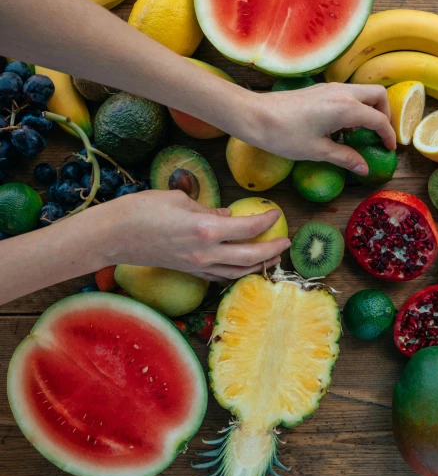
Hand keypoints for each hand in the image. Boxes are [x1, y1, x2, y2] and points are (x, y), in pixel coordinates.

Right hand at [97, 190, 290, 280]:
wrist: (112, 235)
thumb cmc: (141, 209)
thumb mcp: (179, 200)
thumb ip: (209, 209)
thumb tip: (228, 215)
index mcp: (206, 229)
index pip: (248, 228)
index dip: (266, 220)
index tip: (276, 213)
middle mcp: (206, 252)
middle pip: (250, 256)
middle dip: (272, 249)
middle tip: (286, 242)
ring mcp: (197, 266)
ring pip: (238, 271)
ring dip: (260, 265)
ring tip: (273, 258)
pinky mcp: (189, 272)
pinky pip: (220, 276)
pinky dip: (237, 272)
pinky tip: (245, 267)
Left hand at [233, 82, 395, 175]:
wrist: (254, 115)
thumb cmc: (284, 135)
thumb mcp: (317, 151)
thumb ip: (345, 157)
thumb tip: (364, 168)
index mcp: (346, 108)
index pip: (379, 119)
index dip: (388, 135)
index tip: (390, 149)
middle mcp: (342, 92)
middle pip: (377, 95)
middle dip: (385, 113)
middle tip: (379, 134)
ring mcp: (330, 88)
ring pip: (363, 91)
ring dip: (370, 108)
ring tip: (361, 132)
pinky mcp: (320, 89)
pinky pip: (348, 93)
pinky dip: (355, 106)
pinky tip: (342, 126)